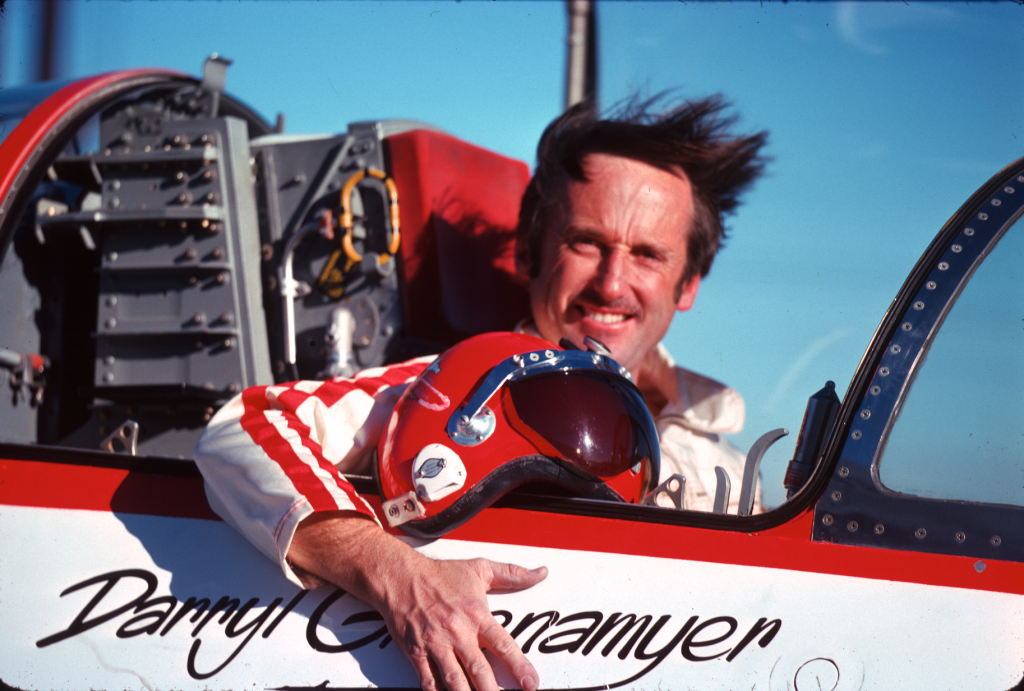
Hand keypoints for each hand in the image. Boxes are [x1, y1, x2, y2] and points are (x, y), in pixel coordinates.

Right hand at [289, 512, 547, 690]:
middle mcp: (458, 632)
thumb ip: (513, 574)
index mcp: (476, 615)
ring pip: (455, 681)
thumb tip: (541, 572)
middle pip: (480, 671)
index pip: (503, 645)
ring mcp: (436, 645)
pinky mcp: (417, 653)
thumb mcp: (480, 569)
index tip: (532, 684)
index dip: (519, 667)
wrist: (400, 577)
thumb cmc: (441, 574)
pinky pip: (428, 680)